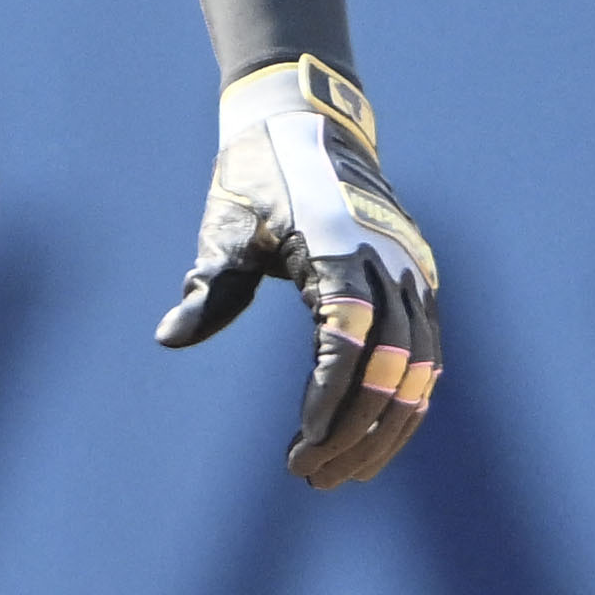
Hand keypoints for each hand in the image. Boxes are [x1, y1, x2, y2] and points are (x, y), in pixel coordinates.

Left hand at [156, 56, 440, 486]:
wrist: (306, 118)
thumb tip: (168, 337)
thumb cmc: (258, 173)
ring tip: (343, 470)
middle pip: (391, 371)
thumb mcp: (227, 226)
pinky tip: (373, 432)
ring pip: (419, 371)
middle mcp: (389, 264)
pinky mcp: (420, 277)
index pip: (346, 348)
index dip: (327, 405)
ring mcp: (412, 271)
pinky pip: (426, 352)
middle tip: (313, 476)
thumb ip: (209, 287)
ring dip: (386, 427)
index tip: (301, 449)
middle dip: (355, 434)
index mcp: (341, 252)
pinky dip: (406, 397)